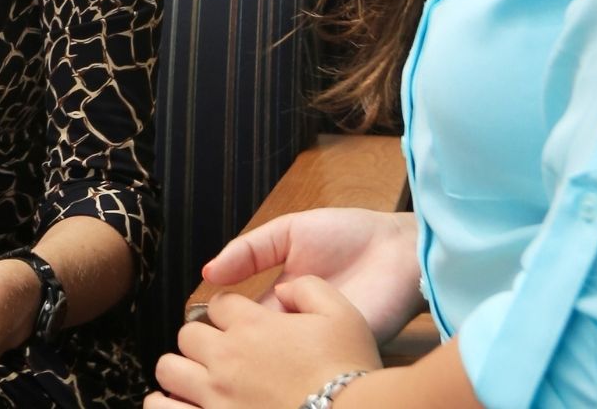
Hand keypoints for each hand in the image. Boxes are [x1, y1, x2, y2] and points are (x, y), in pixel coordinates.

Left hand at [149, 276, 380, 408]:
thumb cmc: (351, 373)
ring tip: (194, 384)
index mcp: (252, 325)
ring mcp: (216, 396)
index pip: (219, 305)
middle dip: (202, 342)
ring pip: (168, 370)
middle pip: (188, 334)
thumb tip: (284, 290)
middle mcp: (226, 357)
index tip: (242, 328)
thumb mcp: (342, 315)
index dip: (230, 314)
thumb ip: (309, 289)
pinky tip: (181, 406)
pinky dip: (167, 406)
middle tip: (221, 358)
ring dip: (178, 372)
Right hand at [202, 209, 421, 343]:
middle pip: (259, 345)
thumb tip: (207, 271)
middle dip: (238, 349)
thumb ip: (249, 250)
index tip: (200, 329)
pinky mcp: (344, 350)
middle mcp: (298, 325)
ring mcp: (321, 341)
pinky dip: (296, 363)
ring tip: (245, 358)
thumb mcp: (287, 233)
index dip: (222, 325)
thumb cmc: (346, 234)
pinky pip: (313, 363)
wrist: (397, 247)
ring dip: (265, 359)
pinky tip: (281, 358)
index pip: (242, 320)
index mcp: (281, 299)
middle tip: (217, 352)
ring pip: (282, 360)